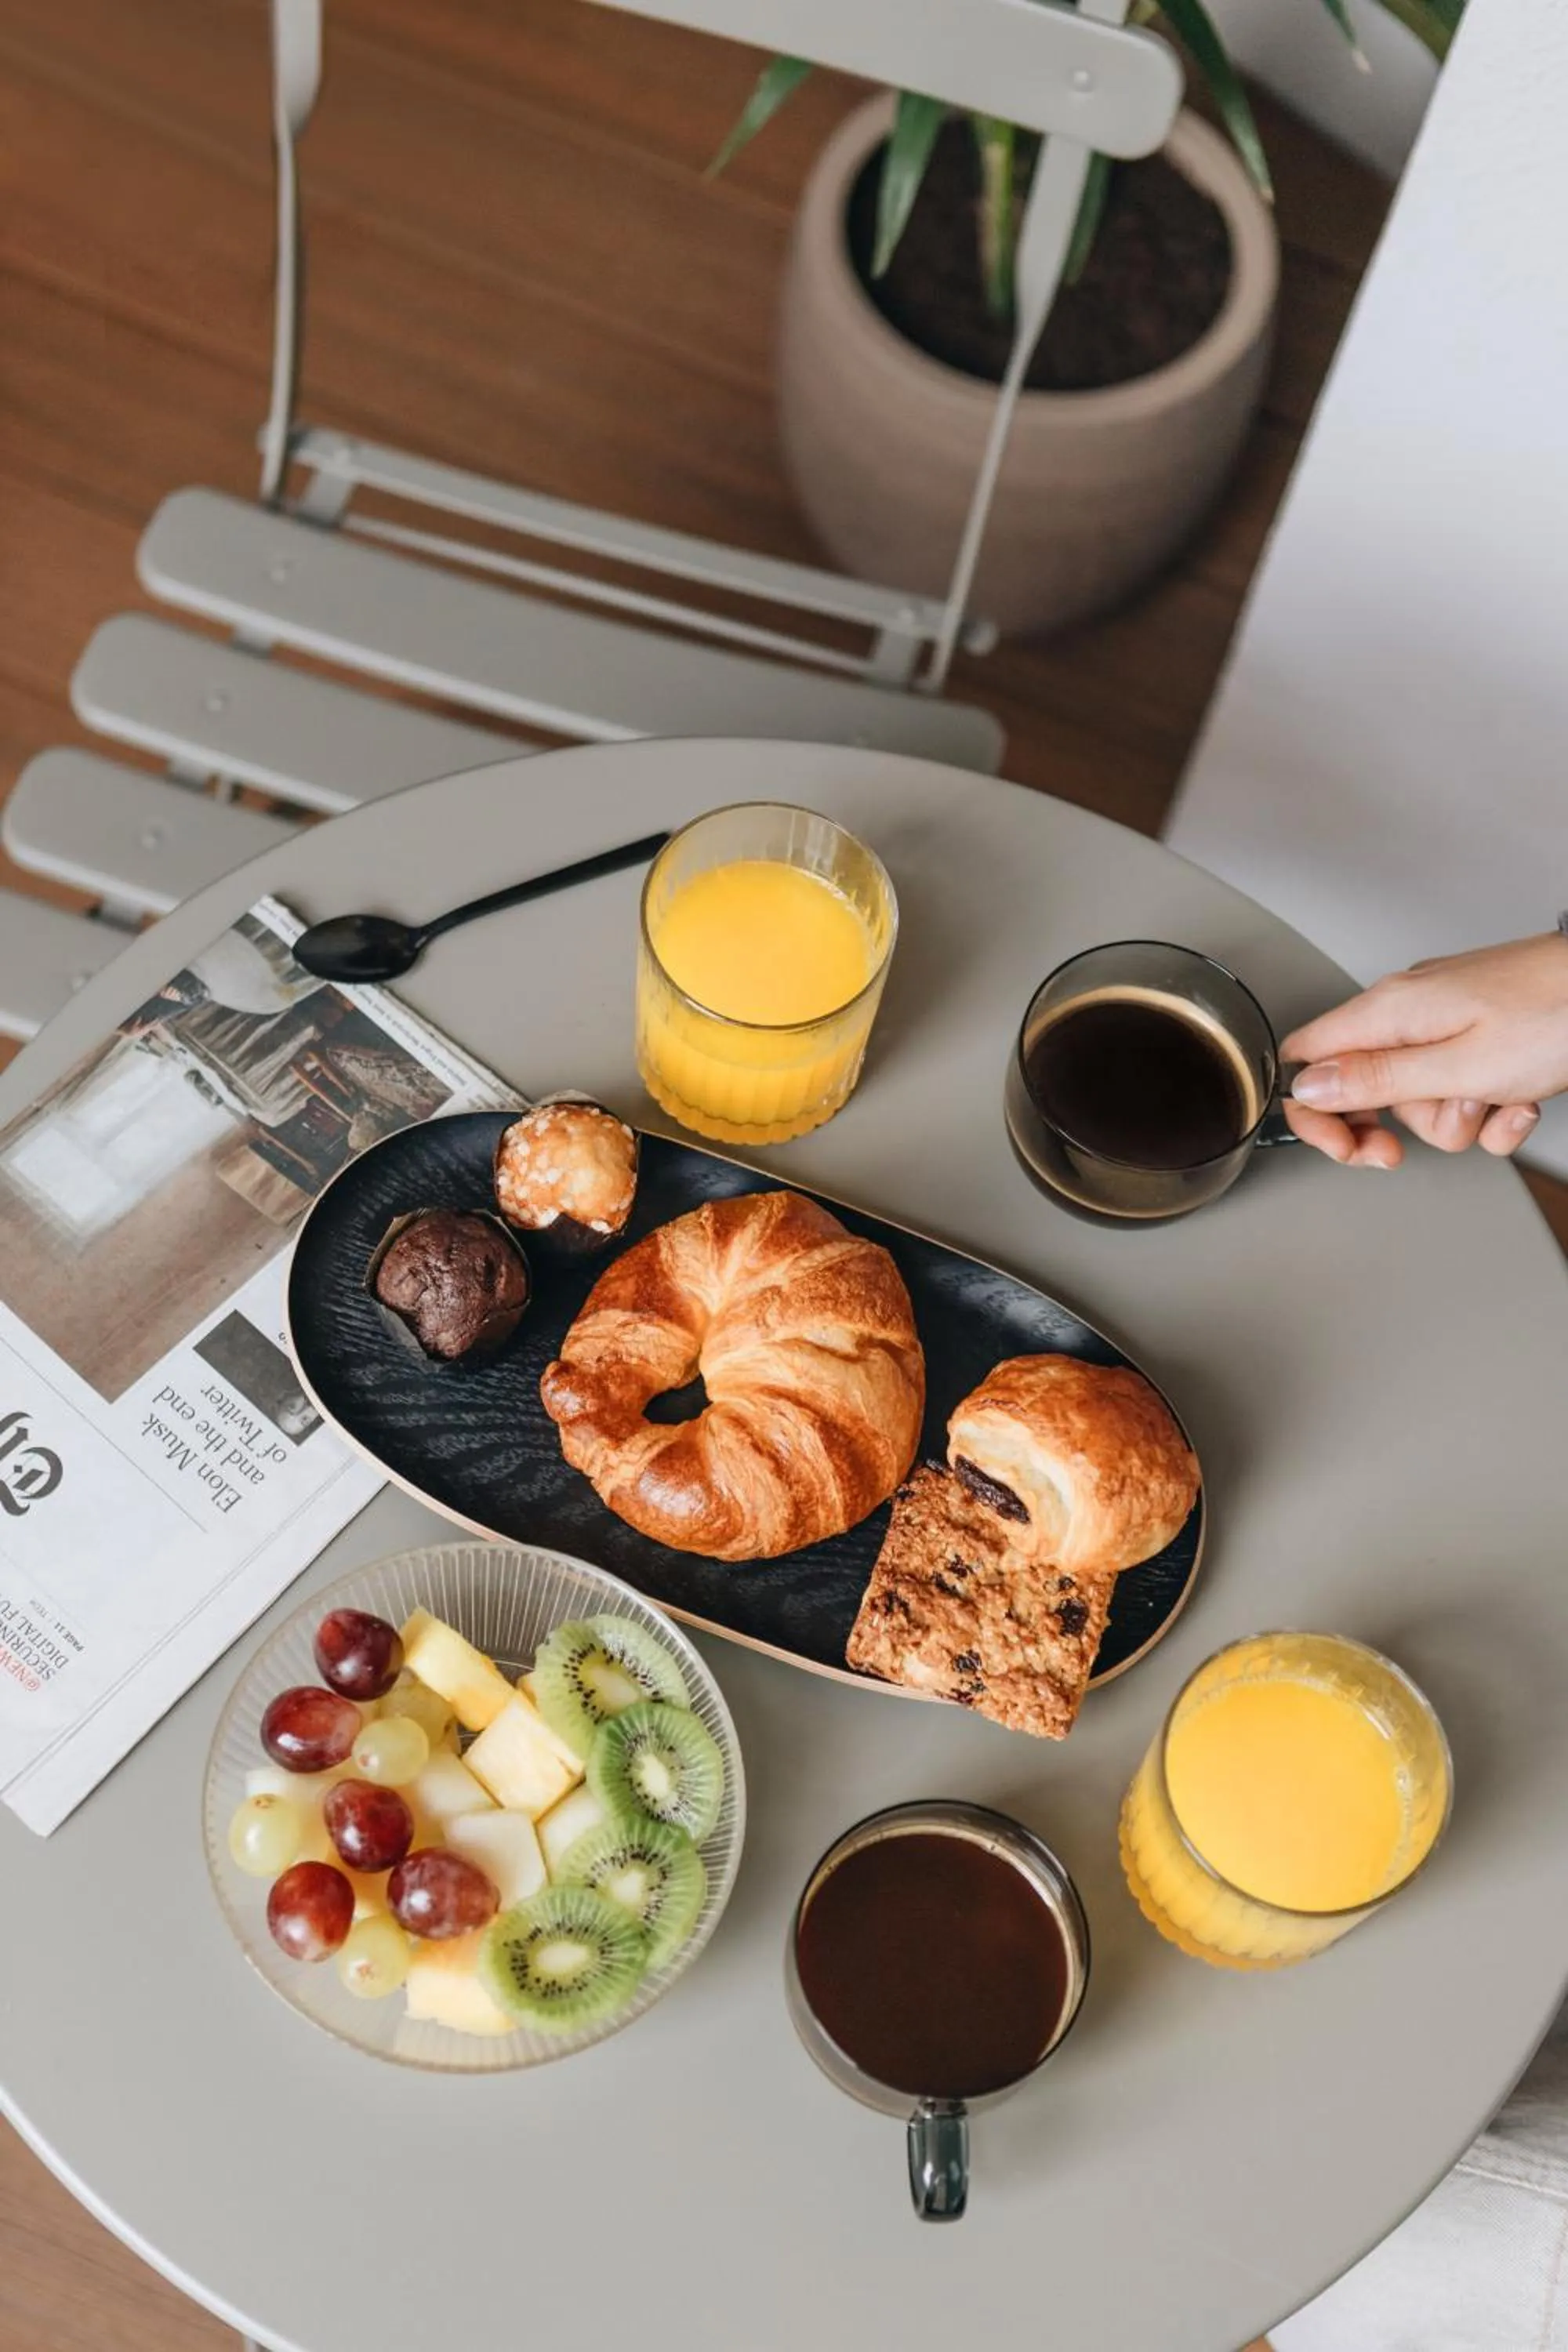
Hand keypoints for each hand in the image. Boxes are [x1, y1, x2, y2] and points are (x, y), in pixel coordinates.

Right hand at [1280, 933, 1567, 1167]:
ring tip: (1499, 1099)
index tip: (1344, 1145)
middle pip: (1368, 1089)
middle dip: (1402, 1126)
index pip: (1308, 1060)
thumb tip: (1308, 1089)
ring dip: (1460, 1118)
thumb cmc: (1554, 1014)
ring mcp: (1447, 1020)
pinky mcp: (1482, 1032)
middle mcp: (1409, 1009)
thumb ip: (1377, 1080)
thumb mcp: (1459, 1066)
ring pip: (1424, 1097)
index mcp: (1389, 1011)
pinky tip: (1519, 1098)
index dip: (1314, 1110)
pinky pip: (1465, 1087)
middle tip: (1424, 1140)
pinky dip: (1492, 1107)